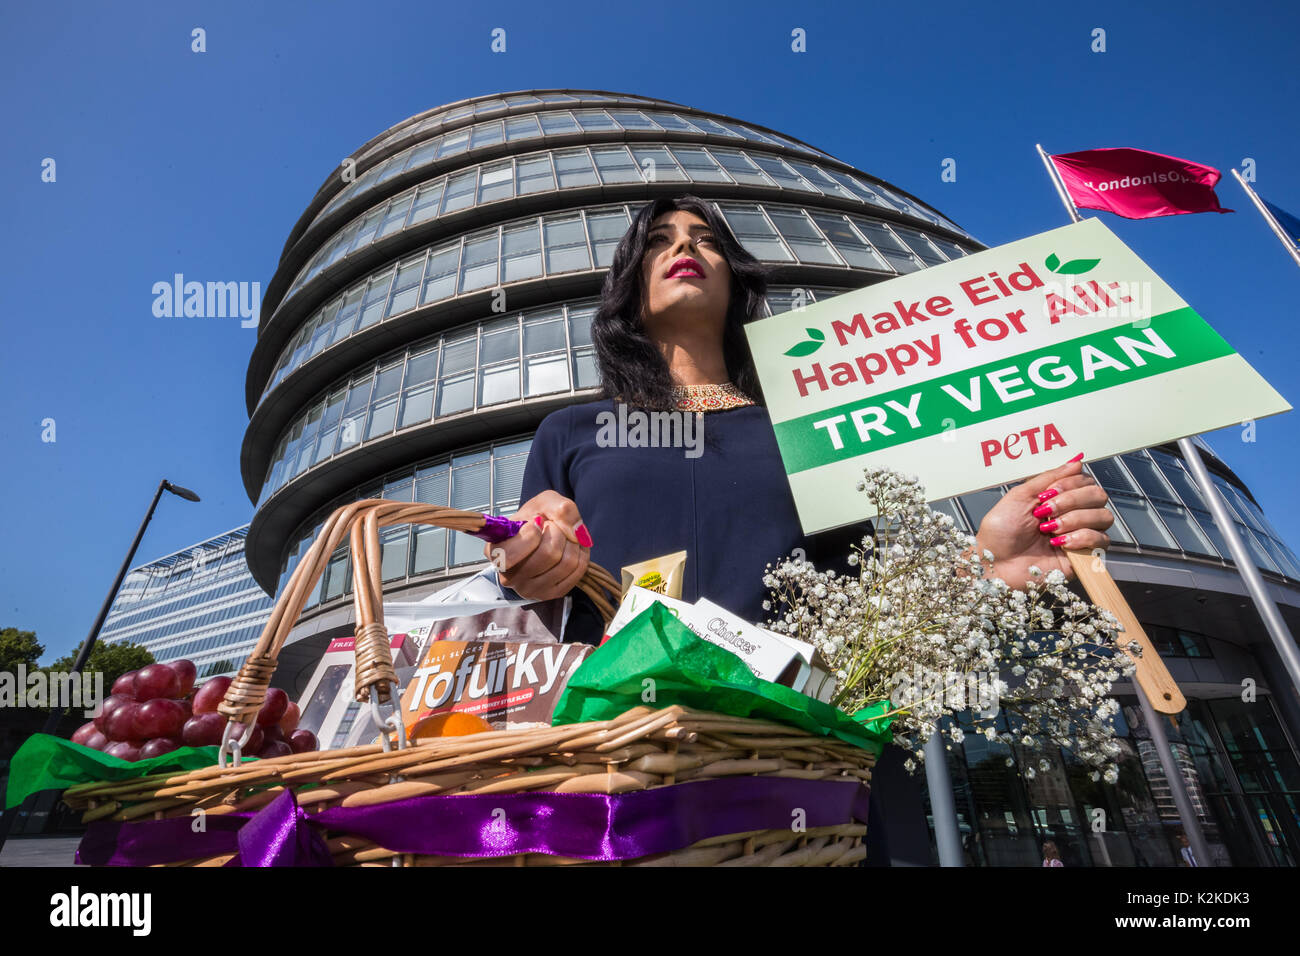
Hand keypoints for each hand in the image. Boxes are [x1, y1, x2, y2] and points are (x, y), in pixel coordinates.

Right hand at [484, 490, 591, 601]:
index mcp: (496, 553)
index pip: (511, 553)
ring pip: (566, 563)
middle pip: (548, 554)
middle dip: (559, 532)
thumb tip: (575, 532)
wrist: (542, 535)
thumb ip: (559, 508)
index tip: (537, 521)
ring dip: (573, 542)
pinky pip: (577, 572)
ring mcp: (530, 589)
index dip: (532, 533)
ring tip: (564, 536)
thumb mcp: (543, 502)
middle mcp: (509, 577)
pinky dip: (581, 554)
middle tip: (554, 526)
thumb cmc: (535, 519)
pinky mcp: (551, 594)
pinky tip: (572, 547)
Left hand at [973, 456, 1113, 590]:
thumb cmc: (1001, 532)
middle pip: (1098, 495)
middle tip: (1045, 512)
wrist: (994, 562)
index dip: (1069, 484)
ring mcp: (1080, 535)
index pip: (1085, 481)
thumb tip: (1076, 460)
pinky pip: (1102, 540)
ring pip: (1103, 516)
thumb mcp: (1020, 495)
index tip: (1045, 494)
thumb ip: (1049, 477)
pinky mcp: (1083, 557)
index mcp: (1059, 499)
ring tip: (1048, 530)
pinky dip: (1081, 537)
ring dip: (1074, 519)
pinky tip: (1059, 543)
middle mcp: (1073, 515)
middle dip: (1071, 500)